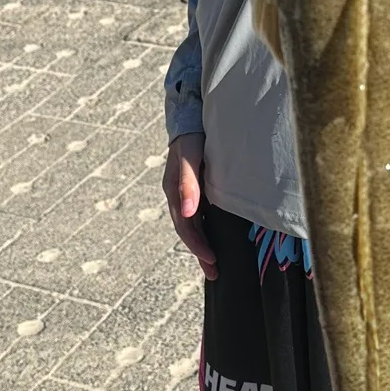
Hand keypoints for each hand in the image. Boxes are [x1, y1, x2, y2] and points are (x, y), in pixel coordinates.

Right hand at [163, 132, 217, 279]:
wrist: (192, 118)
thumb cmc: (192, 137)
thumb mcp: (190, 157)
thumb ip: (189, 183)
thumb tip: (189, 213)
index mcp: (174, 192)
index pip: (186, 226)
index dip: (198, 245)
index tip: (212, 259)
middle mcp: (178, 196)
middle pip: (188, 231)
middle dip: (200, 253)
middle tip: (215, 273)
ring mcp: (185, 194)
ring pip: (192, 226)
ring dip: (202, 246)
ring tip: (214, 265)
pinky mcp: (194, 190)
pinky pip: (198, 216)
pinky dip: (205, 231)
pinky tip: (214, 239)